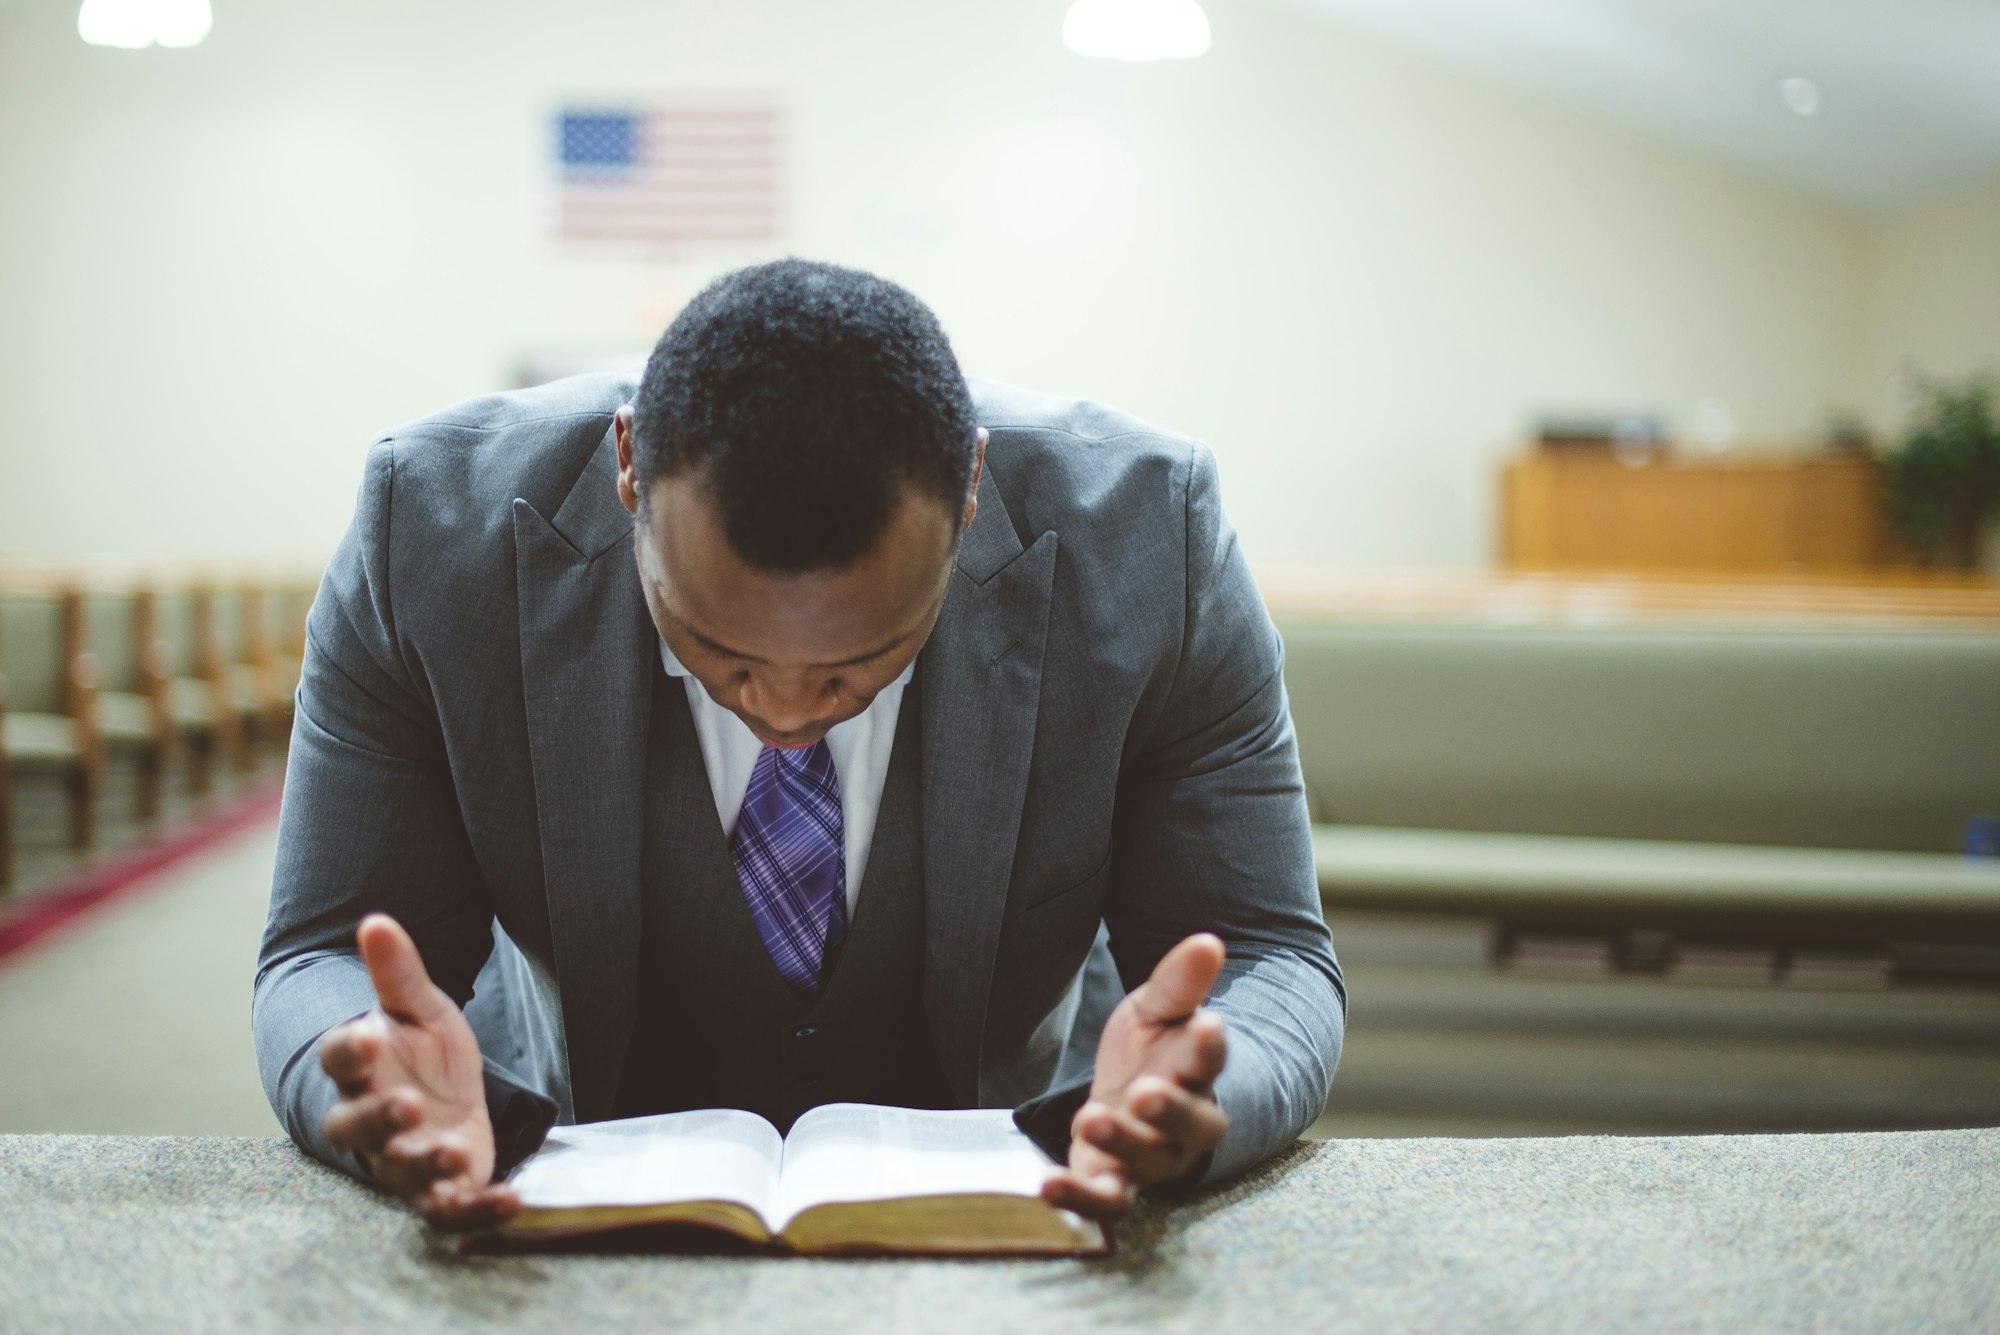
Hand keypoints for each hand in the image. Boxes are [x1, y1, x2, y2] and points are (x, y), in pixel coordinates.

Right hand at [318, 912, 519, 1230]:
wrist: (446, 1102)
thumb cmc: (423, 1055)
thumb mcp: (422, 1009)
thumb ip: (398, 973)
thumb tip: (375, 920)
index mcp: (363, 1069)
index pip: (340, 1059)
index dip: (349, 1050)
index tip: (365, 1036)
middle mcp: (373, 1120)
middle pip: (356, 1127)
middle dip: (379, 1118)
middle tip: (406, 1104)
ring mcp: (403, 1159)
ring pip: (400, 1172)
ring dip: (423, 1166)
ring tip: (451, 1153)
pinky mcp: (440, 1189)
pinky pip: (449, 1209)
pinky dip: (477, 1210)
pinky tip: (510, 1199)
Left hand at [1041, 933, 1228, 1218]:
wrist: (1133, 1103)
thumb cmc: (1154, 1052)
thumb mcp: (1158, 1010)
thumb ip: (1180, 983)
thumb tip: (1209, 941)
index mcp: (1197, 1075)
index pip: (1210, 1061)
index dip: (1209, 1047)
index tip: (1208, 1024)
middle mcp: (1182, 1126)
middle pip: (1189, 1124)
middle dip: (1170, 1109)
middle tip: (1145, 1091)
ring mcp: (1148, 1159)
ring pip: (1144, 1162)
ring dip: (1121, 1144)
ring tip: (1089, 1118)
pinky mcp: (1112, 1182)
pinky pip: (1103, 1200)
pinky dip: (1077, 1198)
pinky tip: (1044, 1183)